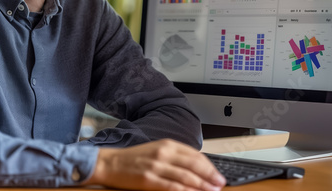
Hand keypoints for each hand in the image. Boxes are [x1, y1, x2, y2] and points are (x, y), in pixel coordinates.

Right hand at [84, 139, 225, 190]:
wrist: (110, 162)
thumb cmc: (133, 159)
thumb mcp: (156, 151)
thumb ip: (174, 156)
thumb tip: (195, 168)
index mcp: (166, 144)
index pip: (194, 154)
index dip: (209, 166)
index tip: (218, 175)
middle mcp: (163, 153)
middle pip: (193, 164)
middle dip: (210, 176)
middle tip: (220, 184)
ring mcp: (156, 166)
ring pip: (186, 176)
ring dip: (202, 185)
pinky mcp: (149, 179)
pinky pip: (172, 186)